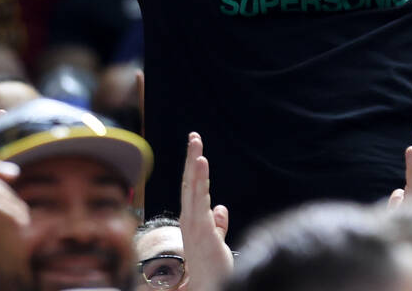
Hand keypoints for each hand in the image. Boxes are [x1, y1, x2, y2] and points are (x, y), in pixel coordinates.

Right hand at [179, 133, 234, 290]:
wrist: (207, 288)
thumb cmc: (211, 268)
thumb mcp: (216, 240)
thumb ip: (218, 224)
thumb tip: (222, 208)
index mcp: (193, 219)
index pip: (193, 188)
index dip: (194, 168)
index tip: (197, 149)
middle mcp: (189, 218)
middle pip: (189, 182)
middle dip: (191, 158)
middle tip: (194, 136)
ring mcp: (194, 223)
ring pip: (193, 188)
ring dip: (194, 165)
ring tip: (197, 146)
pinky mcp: (201, 228)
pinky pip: (200, 199)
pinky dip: (199, 179)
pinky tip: (201, 164)